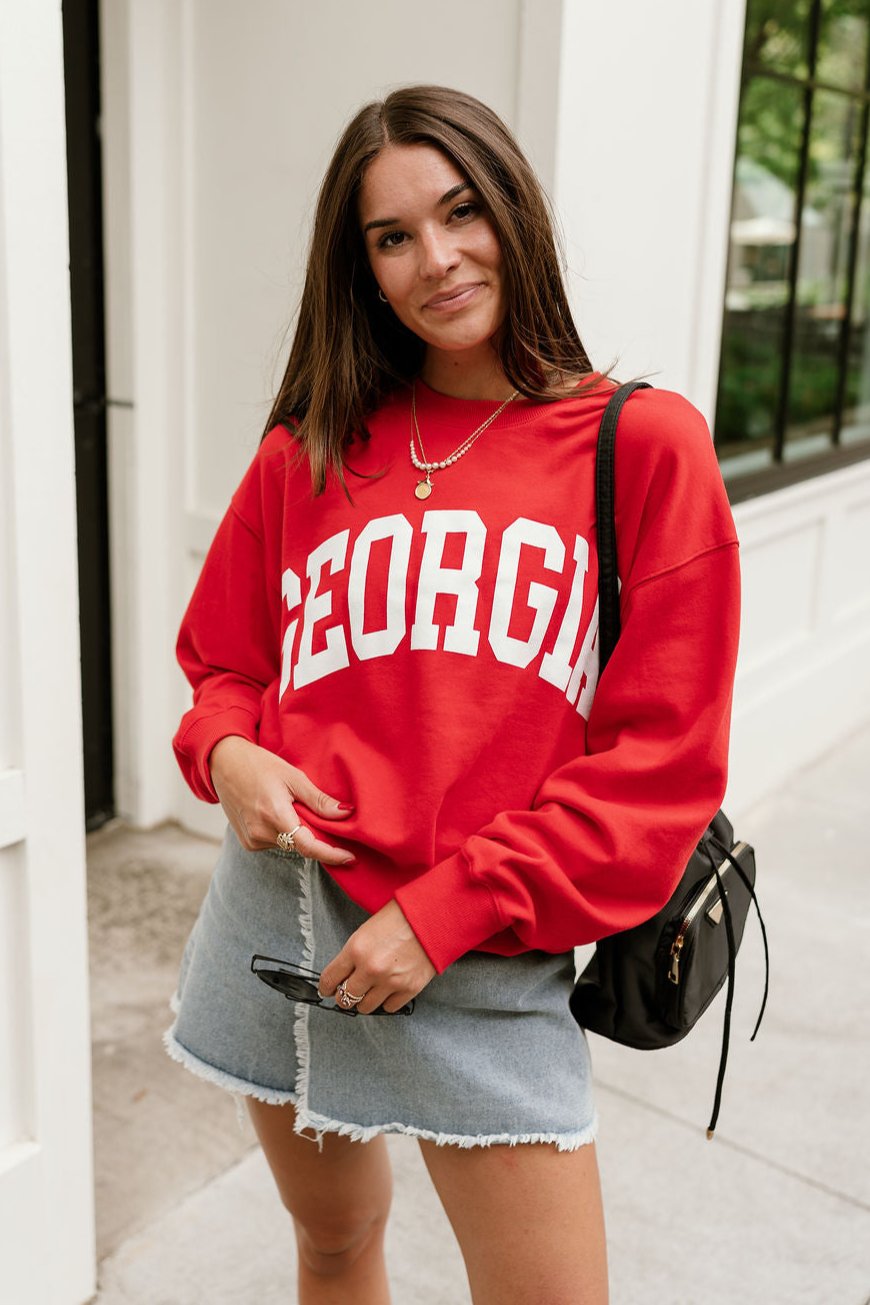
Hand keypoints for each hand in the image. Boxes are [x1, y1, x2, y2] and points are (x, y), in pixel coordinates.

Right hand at [208, 734, 354, 865]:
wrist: (223, 764)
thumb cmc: (259, 765)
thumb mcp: (293, 776)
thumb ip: (318, 800)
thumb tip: (346, 814)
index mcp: (275, 815)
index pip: (308, 846)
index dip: (331, 854)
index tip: (350, 857)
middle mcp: (261, 833)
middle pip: (300, 845)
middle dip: (316, 837)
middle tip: (324, 820)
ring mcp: (252, 840)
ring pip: (289, 845)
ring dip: (298, 833)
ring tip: (292, 807)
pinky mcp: (247, 843)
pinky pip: (275, 844)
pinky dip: (284, 834)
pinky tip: (278, 814)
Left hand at [319, 900, 436, 1013]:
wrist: (432, 916)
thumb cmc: (400, 917)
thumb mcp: (366, 931)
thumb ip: (353, 954)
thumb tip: (343, 974)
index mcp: (356, 949)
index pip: (330, 979)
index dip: (325, 987)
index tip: (327, 989)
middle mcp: (371, 969)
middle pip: (345, 998)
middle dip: (344, 996)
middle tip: (348, 991)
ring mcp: (391, 981)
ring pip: (365, 1007)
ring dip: (365, 1000)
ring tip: (370, 990)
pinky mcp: (409, 989)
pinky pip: (389, 1008)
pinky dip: (387, 1001)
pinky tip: (388, 989)